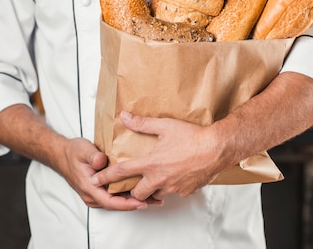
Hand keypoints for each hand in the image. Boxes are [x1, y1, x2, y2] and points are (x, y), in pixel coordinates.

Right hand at [59, 137, 158, 210]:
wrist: (62, 154)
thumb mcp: (82, 149)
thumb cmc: (73, 152)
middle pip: (117, 204)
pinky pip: (116, 196)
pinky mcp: (100, 191)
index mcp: (89, 187)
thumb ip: (92, 156)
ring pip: (118, 201)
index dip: (127, 204)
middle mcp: (93, 195)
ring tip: (155, 197)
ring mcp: (96, 194)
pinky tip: (143, 190)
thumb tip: (101, 160)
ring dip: (135, 200)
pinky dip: (129, 195)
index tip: (142, 202)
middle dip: (137, 203)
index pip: (110, 201)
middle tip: (156, 199)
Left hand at [91, 111, 227, 201]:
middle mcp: (159, 179)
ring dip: (152, 189)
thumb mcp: (165, 126)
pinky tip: (174, 176)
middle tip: (129, 185)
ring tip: (153, 180)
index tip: (95, 180)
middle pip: (136, 193)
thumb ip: (142, 124)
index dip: (105, 177)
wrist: (217, 148)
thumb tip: (125, 117)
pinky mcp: (186, 191)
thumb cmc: (193, 137)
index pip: (121, 172)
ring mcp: (173, 187)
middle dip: (131, 191)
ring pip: (156, 195)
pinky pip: (174, 192)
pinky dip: (171, 187)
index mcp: (151, 163)